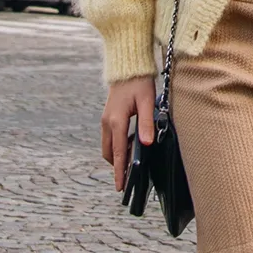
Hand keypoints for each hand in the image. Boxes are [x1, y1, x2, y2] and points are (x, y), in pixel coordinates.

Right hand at [101, 74, 156, 191]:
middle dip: (117, 166)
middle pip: (109, 153)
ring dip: (117, 156)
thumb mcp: (147, 101)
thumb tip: (146, 143)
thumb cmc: (139, 82)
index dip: (120, 171)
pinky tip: (130, 145)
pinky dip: (116, 146)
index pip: (119, 152)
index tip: (121, 186)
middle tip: (128, 179)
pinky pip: (109, 137)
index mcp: (117, 121)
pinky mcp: (107, 116)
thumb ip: (146, 123)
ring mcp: (105, 119)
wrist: (127, 66)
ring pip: (108, 146)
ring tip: (132, 163)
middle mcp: (107, 122)